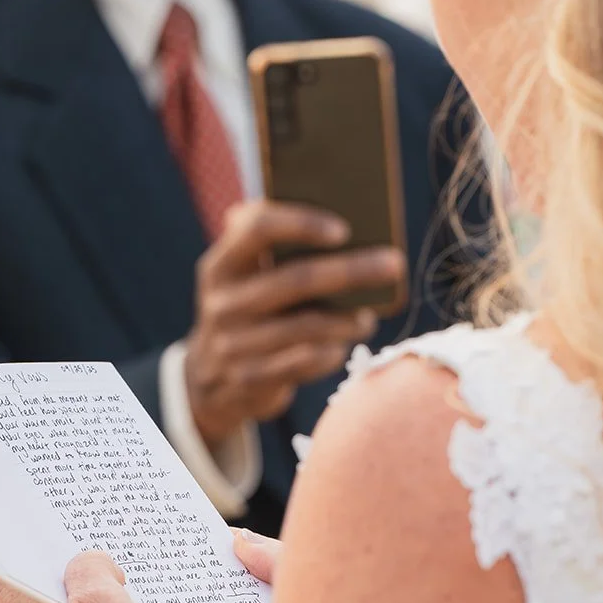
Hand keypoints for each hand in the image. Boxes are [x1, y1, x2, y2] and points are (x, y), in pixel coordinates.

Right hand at [184, 200, 403, 446]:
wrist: (210, 379)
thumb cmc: (245, 311)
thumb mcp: (240, 276)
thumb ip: (269, 245)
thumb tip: (342, 223)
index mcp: (220, 266)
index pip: (258, 228)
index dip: (303, 223)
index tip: (344, 230)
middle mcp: (221, 303)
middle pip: (297, 279)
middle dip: (352, 270)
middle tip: (393, 264)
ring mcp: (233, 344)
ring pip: (307, 326)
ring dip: (348, 319)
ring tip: (370, 316)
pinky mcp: (250, 379)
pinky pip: (304, 362)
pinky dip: (331, 352)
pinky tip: (344, 345)